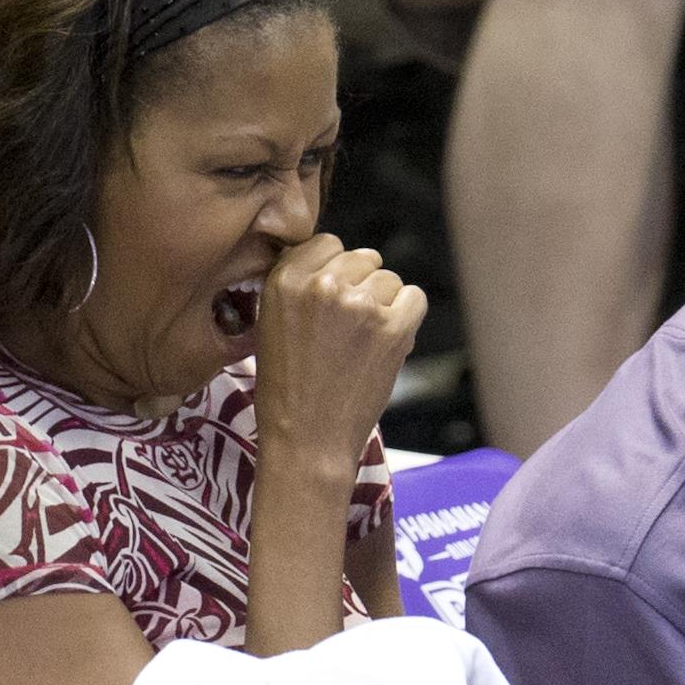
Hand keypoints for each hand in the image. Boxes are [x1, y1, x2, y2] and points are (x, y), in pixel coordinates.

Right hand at [253, 234, 426, 475]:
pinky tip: (388, 341)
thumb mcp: (270, 326)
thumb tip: (337, 262)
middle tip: (349, 329)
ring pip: (389, 280)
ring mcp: (361, 305)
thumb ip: (298, 287)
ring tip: (363, 344)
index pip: (328, 243)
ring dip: (383, 306)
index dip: (335, 269)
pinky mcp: (393, 327)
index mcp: (286, 281)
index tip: (333, 297)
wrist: (307, 441)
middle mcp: (324, 284)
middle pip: (363, 258)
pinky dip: (407, 317)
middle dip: (361, 287)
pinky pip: (414, 298)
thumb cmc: (286, 392)